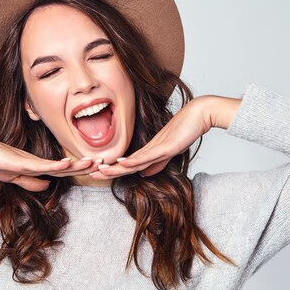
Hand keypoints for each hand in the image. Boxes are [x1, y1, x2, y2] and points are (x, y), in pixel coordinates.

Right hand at [0, 134, 102, 191]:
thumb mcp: (14, 176)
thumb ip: (31, 181)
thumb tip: (48, 186)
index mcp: (37, 166)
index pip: (63, 170)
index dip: (80, 170)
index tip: (97, 168)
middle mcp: (37, 162)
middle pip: (66, 166)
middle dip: (86, 166)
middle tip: (105, 163)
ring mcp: (30, 161)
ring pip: (58, 165)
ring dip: (77, 164)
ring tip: (94, 162)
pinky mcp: (20, 161)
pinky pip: (41, 165)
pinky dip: (55, 166)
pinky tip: (68, 164)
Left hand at [89, 95, 240, 178]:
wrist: (200, 114)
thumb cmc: (187, 130)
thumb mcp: (169, 151)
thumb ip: (157, 163)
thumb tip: (143, 174)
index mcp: (149, 151)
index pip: (127, 164)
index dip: (113, 169)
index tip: (97, 173)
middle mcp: (149, 148)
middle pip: (125, 163)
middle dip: (107, 169)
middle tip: (89, 173)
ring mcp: (156, 147)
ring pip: (132, 161)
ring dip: (115, 167)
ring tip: (99, 171)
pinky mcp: (165, 147)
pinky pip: (147, 156)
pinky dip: (133, 161)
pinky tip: (122, 163)